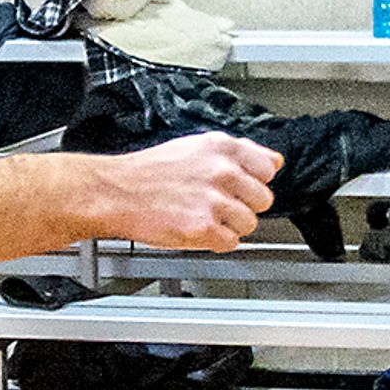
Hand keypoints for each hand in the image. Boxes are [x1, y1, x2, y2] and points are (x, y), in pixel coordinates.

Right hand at [85, 134, 277, 249]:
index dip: (253, 182)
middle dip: (243, 206)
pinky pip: (231, 243)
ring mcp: (213, 200)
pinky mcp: (203, 228)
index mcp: (222, 148)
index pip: (268, 168)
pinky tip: (198, 229)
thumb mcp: (197, 147)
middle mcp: (221, 171)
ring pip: (248, 223)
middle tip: (217, 204)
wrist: (115, 192)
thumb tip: (274, 161)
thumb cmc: (150, 172)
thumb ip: (240, 153)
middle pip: (263, 200)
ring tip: (204, 216)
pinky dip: (216, 242)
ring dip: (229, 226)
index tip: (239, 186)